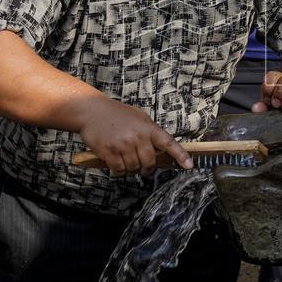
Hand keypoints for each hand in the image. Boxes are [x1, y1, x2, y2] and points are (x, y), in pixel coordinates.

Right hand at [77, 97, 192, 176]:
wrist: (92, 110)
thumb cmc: (117, 114)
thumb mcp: (139, 117)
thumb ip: (150, 132)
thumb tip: (160, 148)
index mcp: (148, 128)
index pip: (168, 143)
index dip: (180, 155)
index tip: (189, 165)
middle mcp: (138, 137)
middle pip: (150, 162)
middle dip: (147, 169)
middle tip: (144, 169)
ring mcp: (123, 145)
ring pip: (134, 168)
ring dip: (131, 169)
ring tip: (125, 160)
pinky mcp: (109, 153)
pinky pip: (119, 170)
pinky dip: (119, 171)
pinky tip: (116, 164)